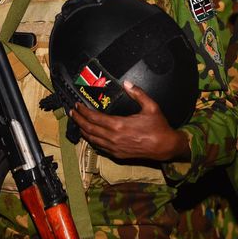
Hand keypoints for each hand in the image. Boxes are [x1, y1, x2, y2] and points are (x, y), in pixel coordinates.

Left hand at [69, 81, 188, 160]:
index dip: (83, 111)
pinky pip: (100, 147)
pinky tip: (90, 136)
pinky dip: (92, 140)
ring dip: (83, 130)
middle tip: (72, 112)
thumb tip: (127, 83)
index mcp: (119, 124)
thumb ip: (138, 93)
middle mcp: (113, 137)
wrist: (164, 147)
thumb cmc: (158, 127)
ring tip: (78, 123)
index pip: (94, 117)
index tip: (77, 105)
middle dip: (78, 120)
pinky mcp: (118, 154)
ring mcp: (114, 148)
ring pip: (92, 139)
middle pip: (89, 128)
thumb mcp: (151, 106)